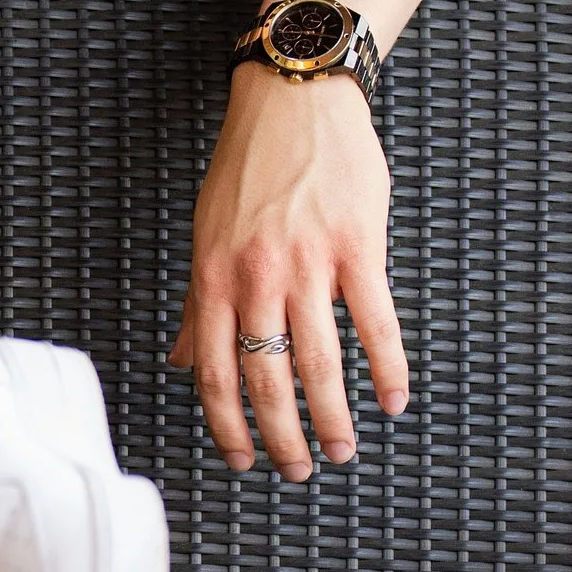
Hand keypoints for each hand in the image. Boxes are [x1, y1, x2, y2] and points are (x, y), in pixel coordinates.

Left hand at [168, 64, 408, 480]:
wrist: (295, 100)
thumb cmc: (248, 169)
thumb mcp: (206, 236)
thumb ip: (199, 305)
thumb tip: (179, 364)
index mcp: (213, 278)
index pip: (214, 373)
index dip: (227, 427)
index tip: (242, 461)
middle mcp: (256, 277)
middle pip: (266, 379)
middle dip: (283, 437)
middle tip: (301, 471)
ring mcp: (308, 263)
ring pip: (319, 362)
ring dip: (333, 417)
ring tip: (342, 450)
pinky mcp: (357, 246)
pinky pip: (375, 322)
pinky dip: (387, 369)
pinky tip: (392, 401)